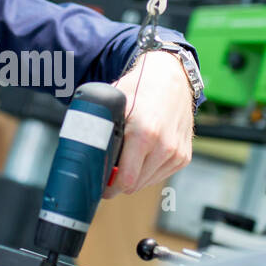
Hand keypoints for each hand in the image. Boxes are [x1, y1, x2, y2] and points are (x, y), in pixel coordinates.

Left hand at [105, 50, 194, 197]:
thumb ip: (99, 127)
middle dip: (119, 182)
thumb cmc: (139, 89)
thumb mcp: (114, 104)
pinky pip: (160, 175)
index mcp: (145, 133)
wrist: (171, 78)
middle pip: (135, 185)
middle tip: (109, 171)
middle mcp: (165, 146)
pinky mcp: (184, 157)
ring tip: (128, 156)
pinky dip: (149, 170)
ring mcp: (176, 153)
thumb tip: (81, 148)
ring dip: (135, 176)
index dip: (109, 186)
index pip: (126, 180)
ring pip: (147, 183)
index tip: (100, 184)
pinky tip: (144, 153)